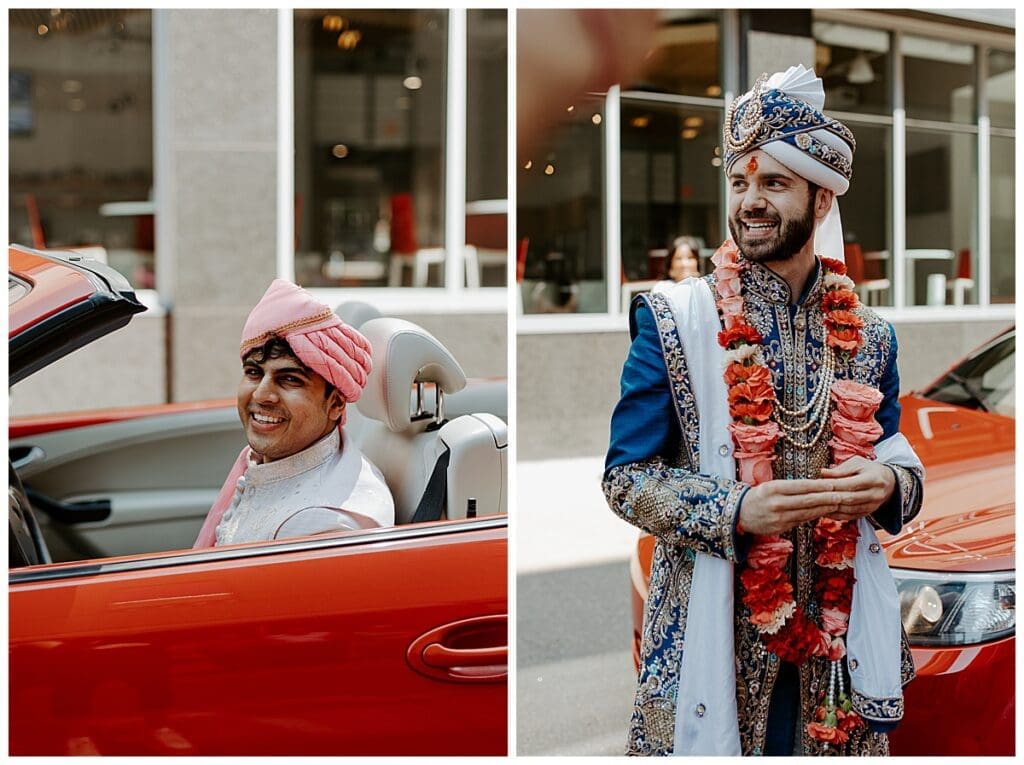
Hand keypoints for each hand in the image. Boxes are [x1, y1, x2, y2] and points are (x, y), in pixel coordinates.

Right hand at [738, 478, 856, 535]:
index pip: (802, 486)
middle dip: (827, 498)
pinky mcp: (781, 528)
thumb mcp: (770, 487)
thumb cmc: (757, 497)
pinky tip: (823, 513)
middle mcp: (777, 503)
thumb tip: (813, 487)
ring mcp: (780, 517)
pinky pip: (801, 521)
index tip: (833, 484)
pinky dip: (814, 516)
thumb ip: (790, 488)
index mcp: (774, 488)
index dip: (819, 486)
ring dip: (824, 508)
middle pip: (808, 500)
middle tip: (842, 495)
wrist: (738, 515)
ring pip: (807, 512)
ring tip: (837, 504)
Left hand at [818, 457, 895, 521]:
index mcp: (874, 478)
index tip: (819, 484)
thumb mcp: (857, 463)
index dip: (834, 485)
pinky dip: (837, 515)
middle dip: (831, 497)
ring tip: (818, 504)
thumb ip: (841, 469)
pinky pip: (851, 516)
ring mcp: (873, 506)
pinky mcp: (868, 513)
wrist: (888, 481)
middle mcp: (875, 494)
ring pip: (850, 509)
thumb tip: (823, 473)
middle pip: (850, 498)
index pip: (851, 483)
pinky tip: (826, 511)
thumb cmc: (869, 469)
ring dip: (833, 508)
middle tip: (815, 496)